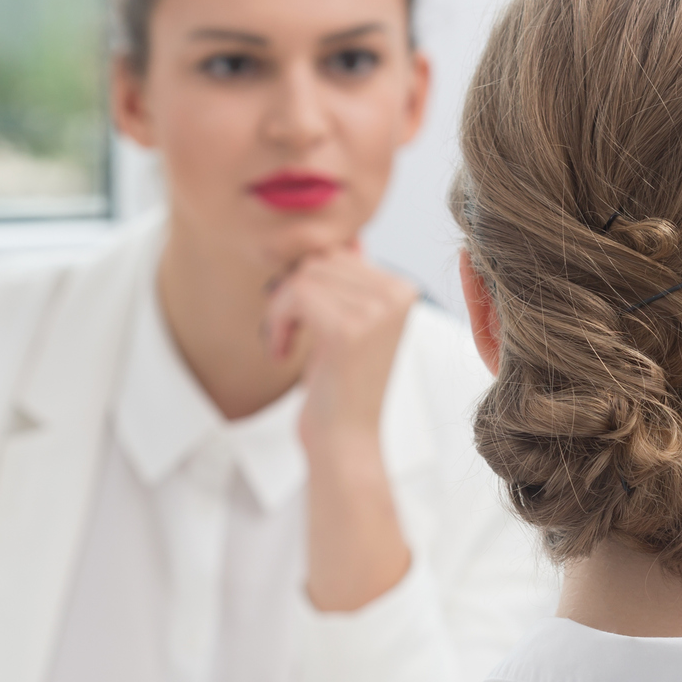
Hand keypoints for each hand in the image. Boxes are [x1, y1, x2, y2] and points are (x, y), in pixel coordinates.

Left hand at [263, 243, 417, 455]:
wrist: (346, 440)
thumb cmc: (341, 386)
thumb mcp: (349, 324)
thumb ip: (348, 282)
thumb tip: (343, 240)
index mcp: (404, 289)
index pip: (339, 254)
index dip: (307, 284)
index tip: (300, 323)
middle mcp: (399, 295)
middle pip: (320, 261)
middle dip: (291, 294)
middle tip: (285, 334)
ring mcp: (377, 311)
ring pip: (304, 275)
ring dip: (280, 309)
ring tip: (284, 344)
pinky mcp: (349, 329)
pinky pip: (295, 295)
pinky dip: (277, 322)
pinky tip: (280, 351)